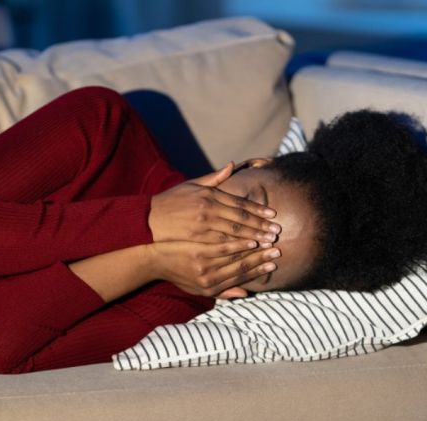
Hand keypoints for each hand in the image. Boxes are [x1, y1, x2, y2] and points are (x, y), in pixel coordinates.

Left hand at [146, 239, 279, 297]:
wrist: (151, 259)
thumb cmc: (176, 272)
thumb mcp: (197, 289)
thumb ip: (222, 292)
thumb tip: (245, 295)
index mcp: (211, 286)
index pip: (240, 277)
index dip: (258, 270)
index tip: (274, 263)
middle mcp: (209, 278)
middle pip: (241, 268)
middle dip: (262, 259)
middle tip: (278, 251)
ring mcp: (204, 264)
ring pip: (235, 258)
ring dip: (255, 250)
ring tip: (269, 241)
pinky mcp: (197, 251)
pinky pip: (222, 247)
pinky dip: (238, 243)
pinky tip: (250, 238)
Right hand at [148, 162, 279, 243]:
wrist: (148, 220)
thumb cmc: (171, 202)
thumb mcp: (191, 185)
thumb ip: (214, 178)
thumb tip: (232, 165)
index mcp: (209, 193)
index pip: (239, 202)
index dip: (257, 208)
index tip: (273, 214)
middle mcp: (208, 207)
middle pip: (241, 217)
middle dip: (261, 225)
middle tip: (277, 231)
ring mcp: (202, 224)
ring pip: (234, 231)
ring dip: (254, 237)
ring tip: (269, 242)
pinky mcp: (197, 239)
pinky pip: (222, 244)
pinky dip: (238, 247)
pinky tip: (249, 249)